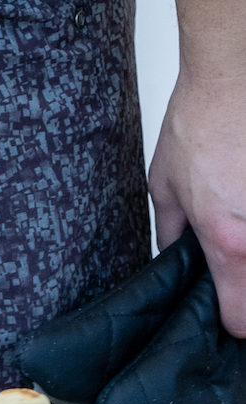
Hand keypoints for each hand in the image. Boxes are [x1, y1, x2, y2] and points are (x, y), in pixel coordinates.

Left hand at [150, 69, 245, 334]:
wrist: (234, 82)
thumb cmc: (201, 127)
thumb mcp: (165, 185)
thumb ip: (171, 235)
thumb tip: (173, 263)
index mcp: (228, 243)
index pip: (242, 320)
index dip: (231, 321)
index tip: (226, 312)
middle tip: (235, 274)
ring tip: (236, 220)